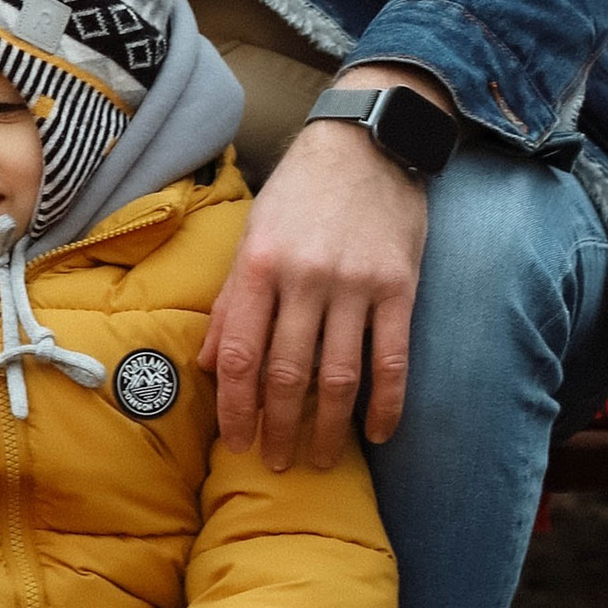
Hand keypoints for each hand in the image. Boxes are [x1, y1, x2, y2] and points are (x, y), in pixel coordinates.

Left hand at [199, 68, 443, 467]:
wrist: (365, 143)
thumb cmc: (299, 194)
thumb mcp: (252, 236)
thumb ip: (232, 302)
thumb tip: (208, 365)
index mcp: (259, 267)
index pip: (241, 355)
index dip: (237, 408)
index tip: (237, 443)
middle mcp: (305, 278)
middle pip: (288, 374)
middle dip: (278, 427)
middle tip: (275, 464)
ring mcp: (355, 284)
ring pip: (339, 376)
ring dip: (328, 428)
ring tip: (318, 460)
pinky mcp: (399, 287)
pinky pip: (393, 359)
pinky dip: (386, 404)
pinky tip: (377, 434)